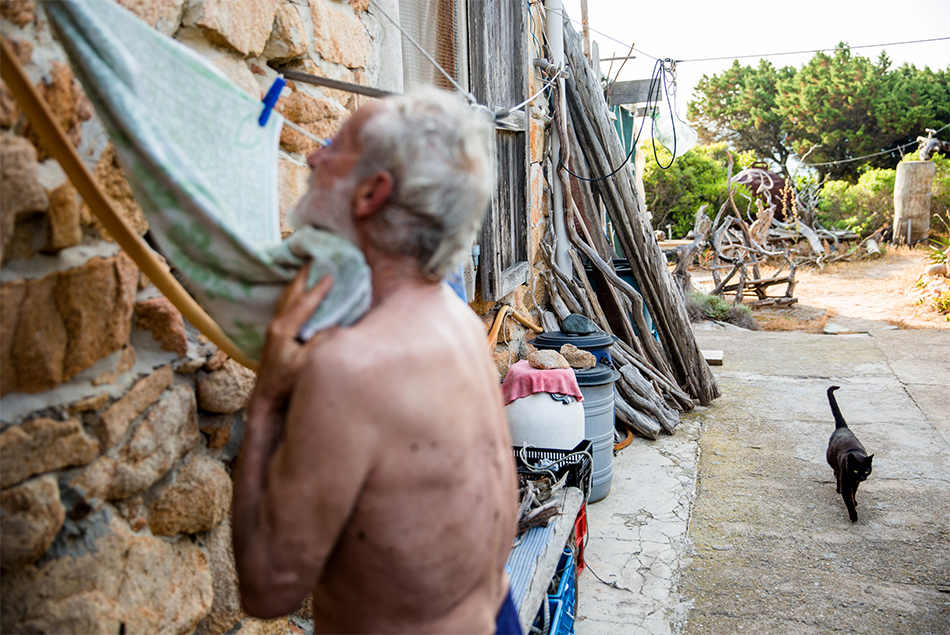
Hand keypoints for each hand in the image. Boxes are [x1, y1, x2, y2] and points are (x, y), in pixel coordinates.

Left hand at [255, 265, 333, 403]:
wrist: (266, 399)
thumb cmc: (287, 384)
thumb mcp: (307, 364)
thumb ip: (320, 342)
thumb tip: (333, 325)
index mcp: (283, 329)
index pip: (304, 303)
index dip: (318, 288)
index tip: (330, 274)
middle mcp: (276, 324)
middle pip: (291, 293)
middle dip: (304, 276)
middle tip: (315, 258)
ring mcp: (274, 329)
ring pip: (287, 298)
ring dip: (298, 283)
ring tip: (309, 269)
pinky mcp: (276, 334)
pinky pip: (287, 306)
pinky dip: (296, 295)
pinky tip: (302, 293)